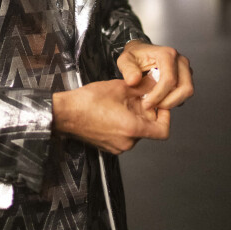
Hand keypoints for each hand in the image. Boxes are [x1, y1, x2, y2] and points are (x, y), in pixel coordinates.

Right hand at [53, 79, 169, 154]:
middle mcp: (127, 142)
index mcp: (132, 129)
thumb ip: (142, 87)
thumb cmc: (88, 101)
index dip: (166, 117)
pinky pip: (124, 135)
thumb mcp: (119, 87)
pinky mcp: (108, 146)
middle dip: (145, 112)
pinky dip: (123, 123)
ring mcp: (117, 147)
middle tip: (137, 96)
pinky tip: (112, 110)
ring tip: (121, 102)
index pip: (163, 131)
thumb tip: (156, 82)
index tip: (160, 104)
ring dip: (133, 117)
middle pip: (148, 128)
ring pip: (135, 131)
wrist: (65, 113)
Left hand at [117, 41, 193, 109]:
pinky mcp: (186, 77)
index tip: (146, 103)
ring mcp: (185, 69)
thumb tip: (134, 80)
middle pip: (184, 87)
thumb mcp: (125, 60)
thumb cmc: (135, 56)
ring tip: (155, 102)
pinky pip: (185, 94)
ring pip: (186, 92)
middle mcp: (180, 60)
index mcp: (167, 54)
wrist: (140, 53)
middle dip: (167, 101)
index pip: (169, 79)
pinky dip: (174, 100)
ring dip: (171, 102)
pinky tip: (160, 99)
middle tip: (151, 106)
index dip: (158, 95)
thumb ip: (127, 69)